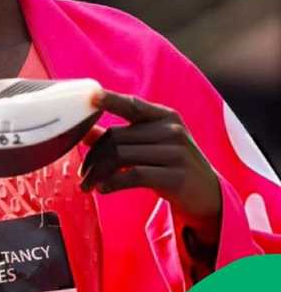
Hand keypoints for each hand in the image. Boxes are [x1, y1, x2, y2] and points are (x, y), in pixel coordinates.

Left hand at [80, 90, 221, 245]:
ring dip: (97, 172)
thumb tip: (85, 131)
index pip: (132, 104)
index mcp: (165, 117)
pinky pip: (134, 175)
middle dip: (93, 157)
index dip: (110, 99)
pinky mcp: (176, 176)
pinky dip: (113, 182)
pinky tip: (103, 189)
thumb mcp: (150, 145)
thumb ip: (120, 137)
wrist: (208, 194)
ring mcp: (176, 153)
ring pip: (120, 156)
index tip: (90, 96)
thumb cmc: (172, 165)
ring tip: (88, 184)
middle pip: (116, 137)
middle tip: (83, 173)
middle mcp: (172, 131)